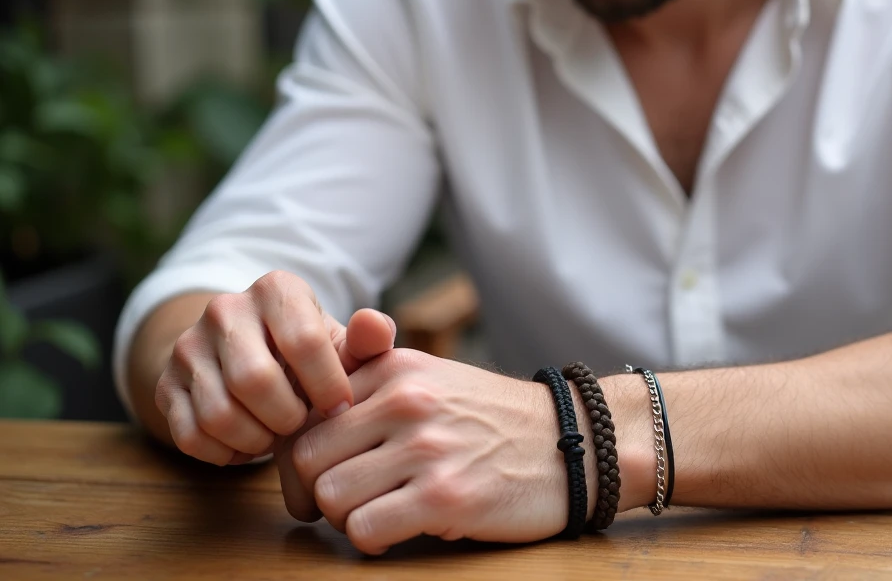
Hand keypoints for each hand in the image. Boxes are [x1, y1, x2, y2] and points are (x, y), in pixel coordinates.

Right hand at [153, 270, 395, 465]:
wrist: (252, 356)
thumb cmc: (312, 356)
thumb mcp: (345, 344)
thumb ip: (370, 341)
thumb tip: (377, 327)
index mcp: (276, 289)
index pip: (303, 342)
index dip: (327, 387)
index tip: (340, 409)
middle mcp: (225, 309)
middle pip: (253, 381)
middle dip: (286, 417)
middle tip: (301, 426)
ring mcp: (188, 346)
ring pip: (219, 414)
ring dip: (256, 439)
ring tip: (276, 434)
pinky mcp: (165, 384)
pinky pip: (191, 437)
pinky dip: (225, 453)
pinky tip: (248, 443)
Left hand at [283, 349, 592, 553]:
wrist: (573, 443)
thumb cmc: (492, 419)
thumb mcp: (433, 375)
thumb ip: (370, 372)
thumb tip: (302, 397)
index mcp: (396, 367)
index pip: (306, 413)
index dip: (305, 453)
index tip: (325, 472)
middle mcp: (407, 400)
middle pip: (306, 458)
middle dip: (317, 491)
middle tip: (347, 502)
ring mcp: (426, 447)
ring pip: (329, 497)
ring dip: (346, 517)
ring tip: (380, 512)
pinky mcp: (445, 496)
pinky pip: (364, 530)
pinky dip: (372, 540)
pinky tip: (399, 530)